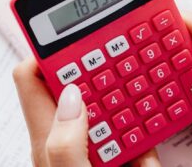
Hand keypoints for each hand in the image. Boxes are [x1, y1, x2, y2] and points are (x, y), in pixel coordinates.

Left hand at [13, 58, 160, 166]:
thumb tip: (73, 96)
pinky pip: (134, 127)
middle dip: (99, 67)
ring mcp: (97, 144)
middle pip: (79, 84)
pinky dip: (146, 118)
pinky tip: (157, 113)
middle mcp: (70, 136)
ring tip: (143, 75)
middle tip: (119, 50)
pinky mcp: (120, 155)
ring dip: (127, 91)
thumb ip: (66, 144)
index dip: (48, 54)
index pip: (34, 79)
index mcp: (49, 136)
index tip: (73, 36)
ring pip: (112, 103)